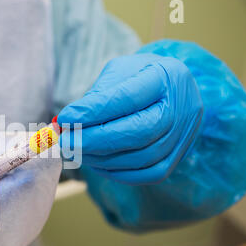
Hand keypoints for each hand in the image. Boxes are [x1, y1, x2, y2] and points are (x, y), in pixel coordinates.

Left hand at [58, 53, 202, 184]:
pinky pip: (145, 174)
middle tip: (66, 142)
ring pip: (140, 157)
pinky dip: (115, 172)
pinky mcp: (175, 159)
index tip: (64, 118)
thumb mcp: (118, 71)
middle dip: (96, 140)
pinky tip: (95, 162)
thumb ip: (98, 95)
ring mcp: (181, 137)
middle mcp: (180, 108)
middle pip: (139, 132)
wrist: (170, 91)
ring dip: (101, 158)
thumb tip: (70, 122)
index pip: (128, 97)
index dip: (94, 111)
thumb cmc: (137, 78)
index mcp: (165, 76)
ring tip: (75, 150)